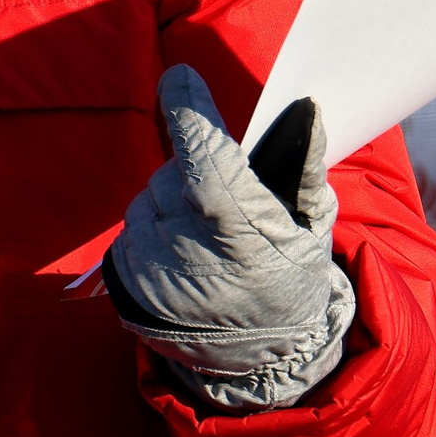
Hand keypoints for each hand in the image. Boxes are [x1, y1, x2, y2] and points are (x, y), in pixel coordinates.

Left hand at [106, 66, 354, 410]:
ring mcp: (150, 267)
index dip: (190, 113)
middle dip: (195, 169)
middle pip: (176, 170)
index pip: (207, 162)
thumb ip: (304, 168)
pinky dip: (156, 227)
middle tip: (226, 204)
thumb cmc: (289, 280)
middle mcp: (189, 250)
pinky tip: (183, 255)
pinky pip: (134, 224)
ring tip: (207, 239)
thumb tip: (305, 109)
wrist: (253, 359)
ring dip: (174, 201)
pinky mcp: (123, 277)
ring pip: (151, 194)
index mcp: (242, 234)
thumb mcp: (312, 229)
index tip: (182, 78)